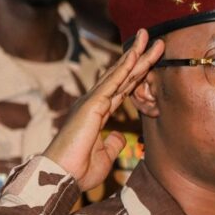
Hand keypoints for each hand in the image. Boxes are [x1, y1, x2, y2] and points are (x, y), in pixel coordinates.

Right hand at [43, 29, 163, 190]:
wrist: (61, 178)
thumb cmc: (79, 170)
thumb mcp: (105, 155)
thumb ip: (113, 142)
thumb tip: (119, 135)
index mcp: (99, 112)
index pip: (124, 87)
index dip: (138, 72)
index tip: (151, 59)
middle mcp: (96, 102)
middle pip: (123, 75)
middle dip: (139, 56)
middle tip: (153, 38)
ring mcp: (93, 101)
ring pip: (119, 73)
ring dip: (135, 54)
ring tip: (147, 36)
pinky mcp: (91, 105)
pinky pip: (112, 83)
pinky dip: (124, 68)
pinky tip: (135, 55)